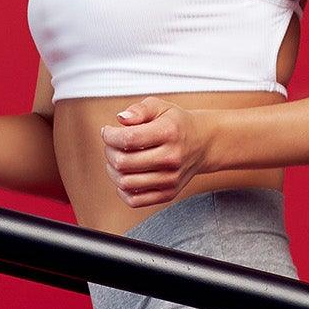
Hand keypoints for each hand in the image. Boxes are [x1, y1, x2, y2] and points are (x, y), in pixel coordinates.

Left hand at [99, 98, 213, 207]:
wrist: (202, 144)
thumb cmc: (176, 124)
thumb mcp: (160, 107)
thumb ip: (139, 110)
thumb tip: (121, 119)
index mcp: (169, 132)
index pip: (128, 139)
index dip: (109, 136)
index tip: (106, 131)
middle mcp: (171, 158)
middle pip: (124, 162)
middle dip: (109, 152)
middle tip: (111, 145)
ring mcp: (170, 179)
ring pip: (125, 182)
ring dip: (113, 171)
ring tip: (116, 159)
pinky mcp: (168, 194)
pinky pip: (135, 201)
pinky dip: (122, 190)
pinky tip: (124, 176)